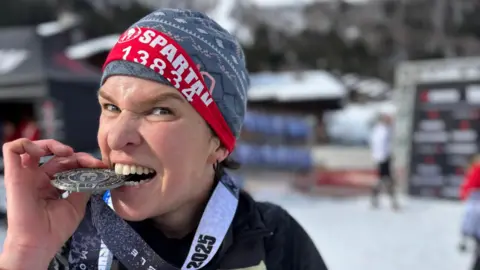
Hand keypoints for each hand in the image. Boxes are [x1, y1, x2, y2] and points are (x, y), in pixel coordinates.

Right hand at [0, 139, 105, 268]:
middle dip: (76, 153)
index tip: (99, 166)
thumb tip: (94, 173)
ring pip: (34, 146)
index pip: (68, 163)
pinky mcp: (14, 174)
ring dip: (51, 144)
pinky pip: (12, 149)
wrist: (39, 243)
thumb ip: (83, 186)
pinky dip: (26, 143)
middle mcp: (39, 178)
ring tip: (66, 152)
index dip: (84, 160)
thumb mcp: (76, 204)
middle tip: (89, 162)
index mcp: (52, 184)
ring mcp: (26, 175)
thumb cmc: (54, 229)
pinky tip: (41, 151)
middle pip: (55, 154)